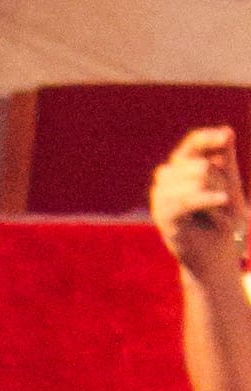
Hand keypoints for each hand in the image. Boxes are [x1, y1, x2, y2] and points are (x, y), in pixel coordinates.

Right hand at [153, 124, 245, 269]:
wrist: (215, 259)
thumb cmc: (223, 223)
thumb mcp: (230, 186)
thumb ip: (226, 160)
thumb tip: (226, 131)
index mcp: (182, 170)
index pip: (191, 144)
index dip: (207, 139)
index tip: (225, 137)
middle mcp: (167, 180)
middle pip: (198, 164)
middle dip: (219, 180)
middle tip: (225, 202)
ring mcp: (161, 198)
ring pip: (195, 179)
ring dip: (216, 194)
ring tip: (220, 211)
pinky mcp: (163, 217)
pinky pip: (186, 200)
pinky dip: (206, 199)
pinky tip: (222, 200)